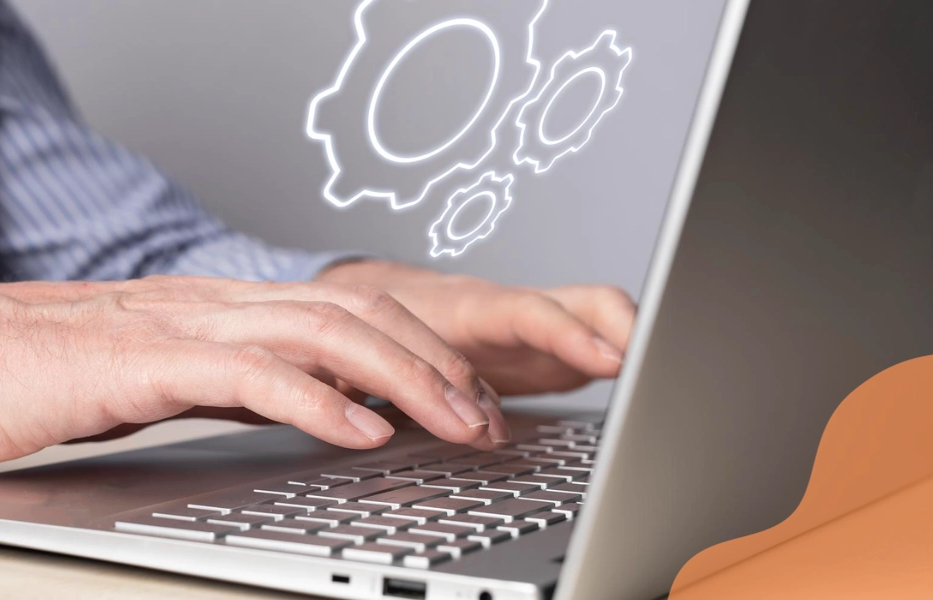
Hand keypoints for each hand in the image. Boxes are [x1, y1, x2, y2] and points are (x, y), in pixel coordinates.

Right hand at [0, 276, 507, 469]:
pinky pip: (252, 374)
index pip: (355, 310)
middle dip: (439, 364)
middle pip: (361, 313)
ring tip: (456, 423)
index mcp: (235, 308)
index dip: (425, 349)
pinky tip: (360, 430)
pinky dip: (316, 401)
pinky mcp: (153, 360)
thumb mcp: (179, 378)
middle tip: (490, 418)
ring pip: (326, 333)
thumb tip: (322, 412)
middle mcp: (225, 304)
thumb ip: (250, 385)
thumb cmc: (61, 374)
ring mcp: (192, 326)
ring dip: (403, 379)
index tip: (472, 397)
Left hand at [319, 261, 636, 396]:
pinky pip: (590, 348)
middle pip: (584, 304)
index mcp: (465, 308)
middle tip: (660, 368)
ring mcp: (530, 328)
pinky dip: (617, 366)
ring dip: (629, 347)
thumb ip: (400, 387)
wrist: (366, 306)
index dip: (569, 335)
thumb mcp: (367, 359)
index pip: (527, 313)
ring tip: (664, 383)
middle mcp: (508, 310)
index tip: (611, 359)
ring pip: (595, 321)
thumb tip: (437, 428)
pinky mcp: (541, 350)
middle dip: (628, 331)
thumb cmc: (365, 329)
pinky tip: (638, 391)